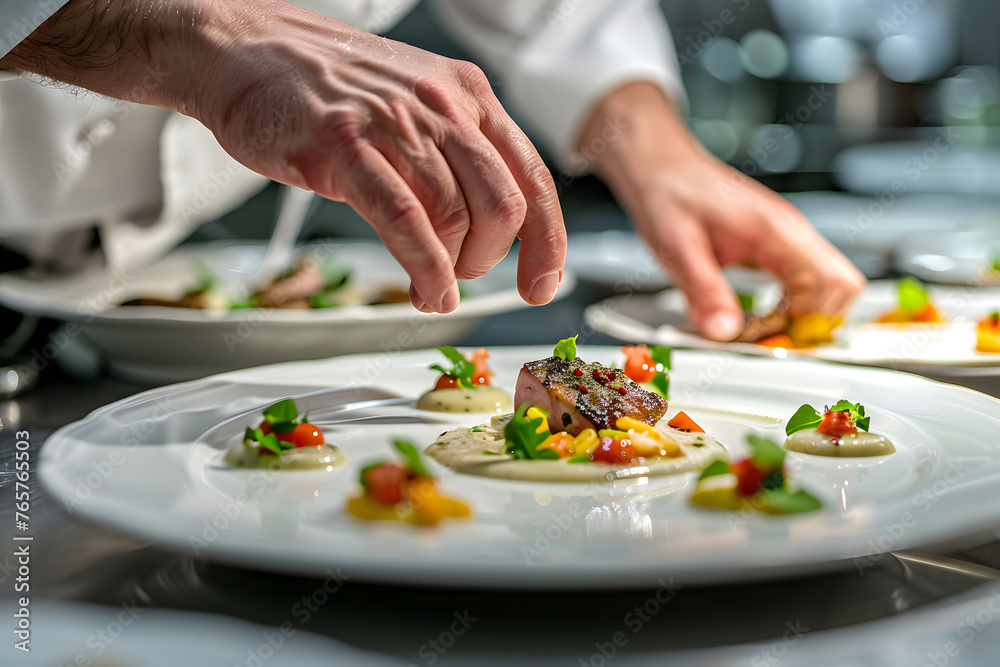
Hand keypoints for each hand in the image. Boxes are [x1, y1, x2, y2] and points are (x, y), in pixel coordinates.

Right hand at [3, 0, 565, 312]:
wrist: (245, 48)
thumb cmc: (327, 88)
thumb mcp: (413, 106)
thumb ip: (455, 156)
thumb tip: (490, 225)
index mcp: (467, 96)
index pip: (531, 177)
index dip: (547, 242)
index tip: (542, 285)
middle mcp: (441, 104)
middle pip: (502, 203)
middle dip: (491, 258)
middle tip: (463, 273)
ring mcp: (392, 121)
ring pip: (454, 215)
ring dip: (451, 270)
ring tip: (432, 285)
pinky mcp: (342, 143)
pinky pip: (403, 218)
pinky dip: (425, 266)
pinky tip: (426, 289)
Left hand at [581, 83, 864, 340]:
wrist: (662, 170)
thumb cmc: (670, 197)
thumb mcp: (678, 251)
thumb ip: (705, 292)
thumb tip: (725, 332)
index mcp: (776, 229)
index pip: (834, 282)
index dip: (813, 320)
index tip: (778, 338)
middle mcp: (791, 232)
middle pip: (841, 287)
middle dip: (812, 322)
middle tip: (769, 337)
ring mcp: (788, 239)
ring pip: (827, 287)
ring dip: (801, 316)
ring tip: (760, 327)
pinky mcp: (777, 246)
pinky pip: (804, 283)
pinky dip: (789, 306)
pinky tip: (758, 313)